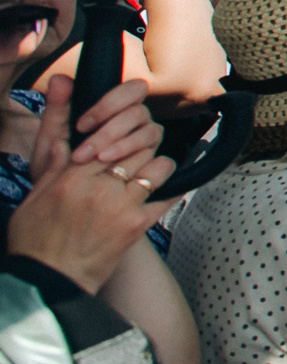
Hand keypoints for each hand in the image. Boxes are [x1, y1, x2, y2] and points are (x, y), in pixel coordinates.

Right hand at [7, 79, 171, 292]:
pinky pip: (169, 195)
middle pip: (138, 145)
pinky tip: (172, 185)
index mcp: (70, 173)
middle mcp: (97, 185)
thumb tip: (63, 81)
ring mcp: (120, 205)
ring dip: (154, 165)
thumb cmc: (36, 234)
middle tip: (135, 152)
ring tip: (144, 172)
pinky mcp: (137, 226)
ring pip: (157, 165)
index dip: (117, 129)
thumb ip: (53, 135)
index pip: (109, 132)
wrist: (46, 282)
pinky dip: (174, 187)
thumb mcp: (37, 184)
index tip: (118, 132)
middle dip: (139, 145)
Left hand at [34, 76, 162, 174]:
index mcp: (116, 107)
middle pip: (139, 111)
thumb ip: (56, 108)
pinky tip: (114, 170)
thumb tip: (60, 78)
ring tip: (97, 161)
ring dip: (122, 146)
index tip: (81, 126)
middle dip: (112, 130)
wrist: (62, 199)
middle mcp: (136, 119)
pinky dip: (133, 160)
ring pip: (148, 132)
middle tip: (85, 151)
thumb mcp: (51, 137)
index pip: (132, 90)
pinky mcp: (150, 160)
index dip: (110, 104)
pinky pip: (155, 154)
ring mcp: (145, 139)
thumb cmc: (57, 164)